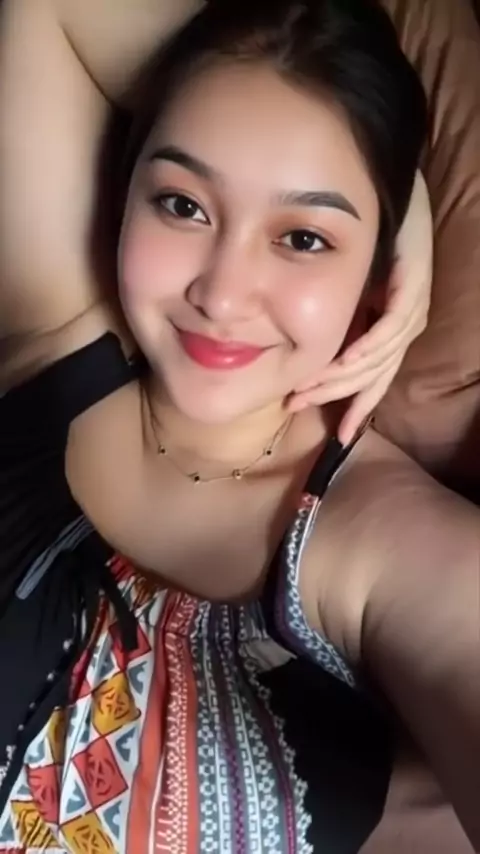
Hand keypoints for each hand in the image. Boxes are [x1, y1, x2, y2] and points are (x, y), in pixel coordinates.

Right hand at [289, 172, 432, 444]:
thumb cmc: (352, 231)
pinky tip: (343, 357)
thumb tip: (287, 350)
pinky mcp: (414, 282)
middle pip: (375, 375)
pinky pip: (392, 325)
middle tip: (296, 405)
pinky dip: (367, 344)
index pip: (373, 378)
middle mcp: (402, 321)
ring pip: (380, 357)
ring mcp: (411, 304)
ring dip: (341, 375)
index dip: (353, 406)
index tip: (335, 436)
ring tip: (306, 388)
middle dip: (335, 396)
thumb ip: (321, 317)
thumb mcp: (332, 282)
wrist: (379, 184)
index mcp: (385, 326)